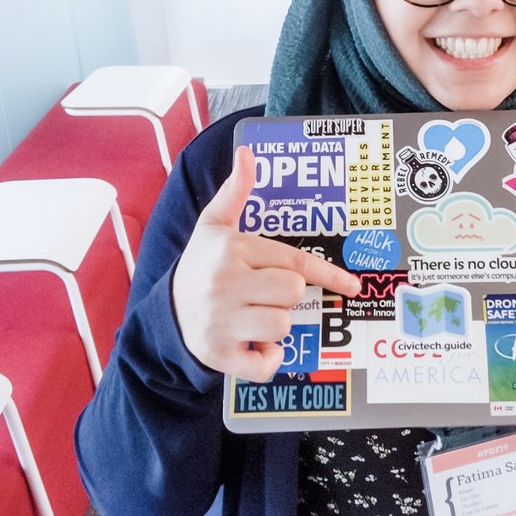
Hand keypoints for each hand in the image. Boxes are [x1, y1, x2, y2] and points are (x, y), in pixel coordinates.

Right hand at [173, 146, 360, 382]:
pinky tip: (253, 346)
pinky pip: (266, 363)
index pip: (293, 262)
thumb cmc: (200, 266)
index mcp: (231, 250)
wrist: (163, 314)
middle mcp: (225, 284)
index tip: (352, 285)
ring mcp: (221, 322)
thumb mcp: (213, 225)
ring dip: (276, 326)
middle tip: (265, 294)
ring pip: (282, 326)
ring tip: (254, 316)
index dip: (328, 274)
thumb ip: (236, 191)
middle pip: (292, 294)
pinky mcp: (218, 354)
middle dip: (286, 297)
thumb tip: (247, 153)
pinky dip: (268, 359)